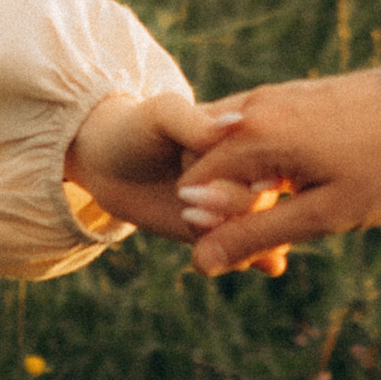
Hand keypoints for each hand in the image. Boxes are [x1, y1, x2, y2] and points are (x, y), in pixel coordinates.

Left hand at [63, 91, 245, 241]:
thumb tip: (237, 123)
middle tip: (188, 207)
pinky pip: (253, 251)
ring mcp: (240, 204)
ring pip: (259, 230)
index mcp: (244, 134)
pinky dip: (260, 259)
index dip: (232, 174)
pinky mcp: (228, 231)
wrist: (112, 165)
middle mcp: (250, 170)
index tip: (189, 174)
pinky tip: (267, 264)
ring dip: (240, 239)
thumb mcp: (161, 115)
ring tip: (196, 226)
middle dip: (232, 209)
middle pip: (262, 199)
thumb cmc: (137, 129)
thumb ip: (197, 122)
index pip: (258, 158)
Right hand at [176, 69, 380, 276]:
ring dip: (241, 181)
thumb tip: (199, 263)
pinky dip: (256, 159)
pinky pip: (248, 129)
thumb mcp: (320, 215)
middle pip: (204, 164)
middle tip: (277, 231)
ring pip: (225, 146)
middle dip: (224, 203)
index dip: (209, 226)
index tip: (251, 248)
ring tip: (288, 204)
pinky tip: (293, 179)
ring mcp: (268, 96)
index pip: (194, 187)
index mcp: (251, 137)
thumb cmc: (379, 168)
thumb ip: (254, 236)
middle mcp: (251, 109)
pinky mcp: (287, 93)